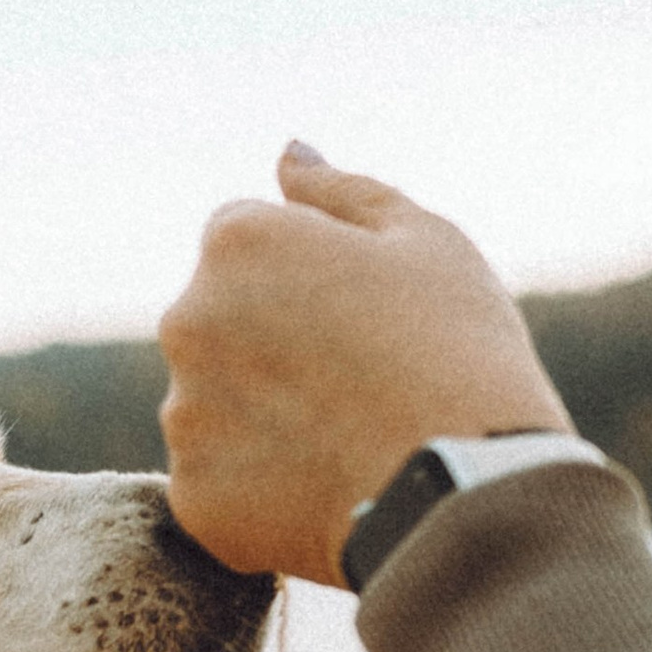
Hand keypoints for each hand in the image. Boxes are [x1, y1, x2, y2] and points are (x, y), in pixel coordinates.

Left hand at [158, 146, 569, 586]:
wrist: (466, 493)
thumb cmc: (459, 350)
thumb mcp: (424, 241)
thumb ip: (341, 191)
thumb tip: (288, 154)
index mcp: (237, 242)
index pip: (244, 241)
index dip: (309, 275)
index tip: (364, 315)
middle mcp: (186, 319)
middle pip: (220, 322)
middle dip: (273, 341)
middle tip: (361, 382)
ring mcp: (185, 415)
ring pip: (215, 404)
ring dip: (264, 416)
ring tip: (349, 440)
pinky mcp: (195, 498)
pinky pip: (221, 483)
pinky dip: (262, 489)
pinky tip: (327, 491)